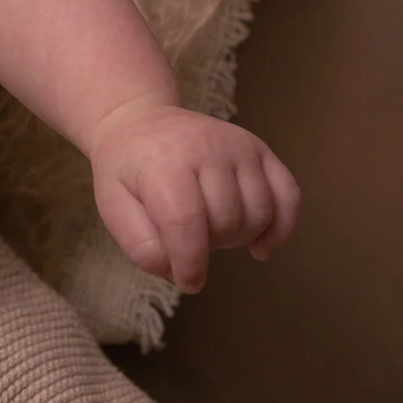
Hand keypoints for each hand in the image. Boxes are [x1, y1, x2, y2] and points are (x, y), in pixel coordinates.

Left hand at [87, 99, 300, 292]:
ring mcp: (238, 145)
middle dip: (210, 245)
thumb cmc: (126, 170)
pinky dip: (282, 227)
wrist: (139, 120)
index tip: (188, 282)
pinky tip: (260, 246)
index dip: (191, 264)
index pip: (186, 222)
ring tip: (212, 230)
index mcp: (163, 162)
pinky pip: (289, 195)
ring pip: (260, 213)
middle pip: (227, 221)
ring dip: (240, 236)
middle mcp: (206, 148)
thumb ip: (141, 245)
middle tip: (187, 237)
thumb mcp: (113, 206)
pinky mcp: (259, 149)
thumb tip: (178, 272)